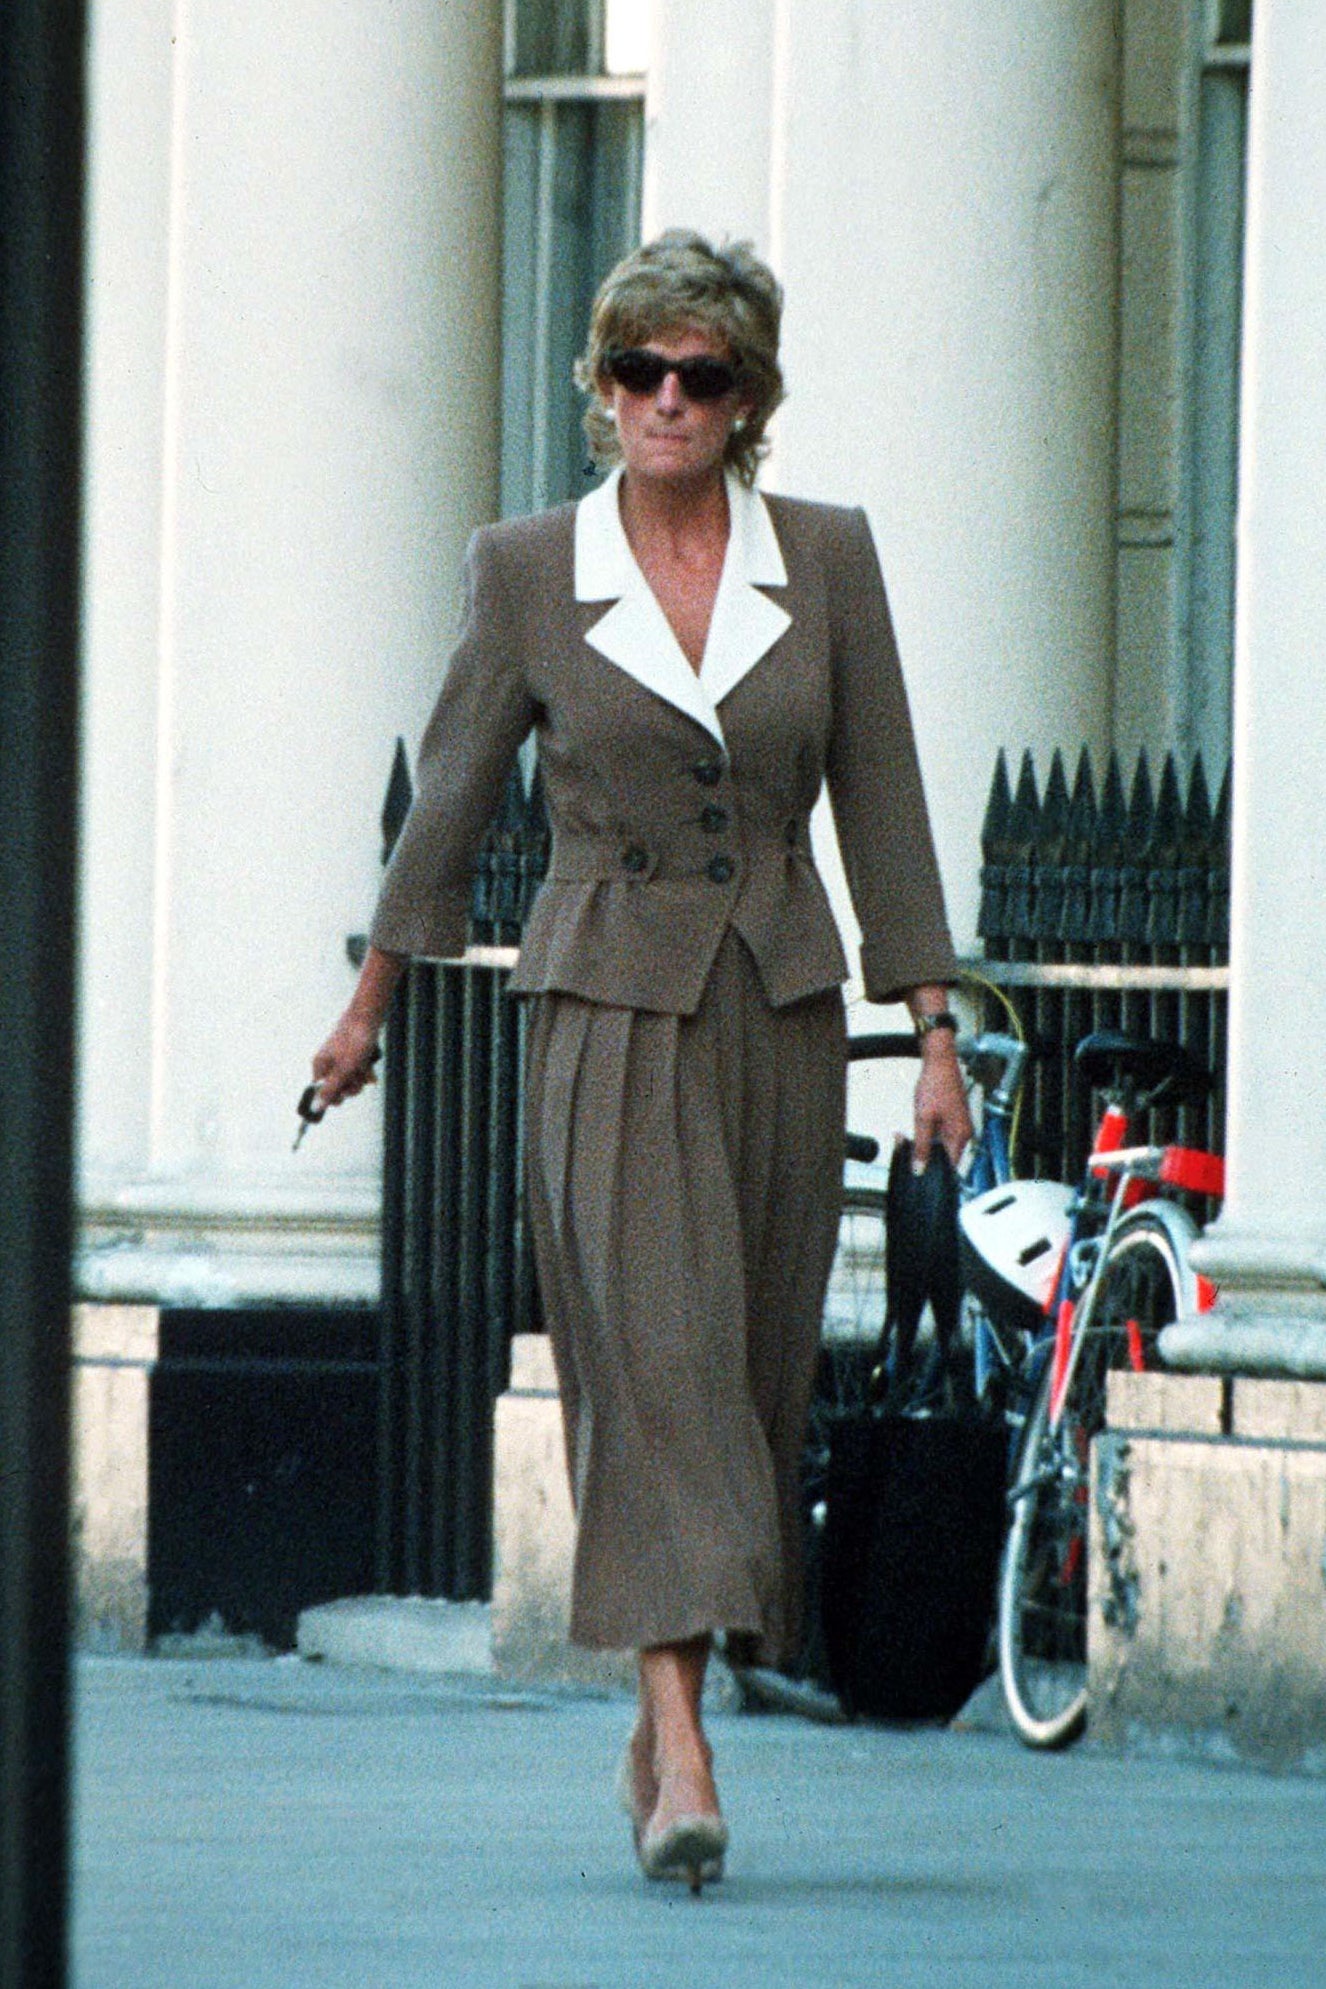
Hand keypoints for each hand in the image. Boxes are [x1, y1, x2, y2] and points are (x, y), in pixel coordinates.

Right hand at [311, 1012, 381, 1111]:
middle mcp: (328, 1063)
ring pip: (352, 1079)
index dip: (335, 1096)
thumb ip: (330, 1089)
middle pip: (339, 1088)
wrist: (368, 1016)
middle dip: (352, 1085)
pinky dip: (365, 1068)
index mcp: (320, 1066)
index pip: (322, 1092)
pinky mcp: (353, 1054)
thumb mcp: (344, 1070)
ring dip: (361, 1076)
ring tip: (365, 1065)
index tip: (345, 1093)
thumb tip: (315, 1107)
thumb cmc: (355, 1041)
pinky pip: (359, 1069)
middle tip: (357, 1076)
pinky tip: (369, 1063)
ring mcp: (341, 1059)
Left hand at [912, 1036, 971, 1170]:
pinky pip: (939, 1133)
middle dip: (925, 1155)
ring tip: (906, 1138)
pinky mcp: (952, 1117)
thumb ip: (922, 1146)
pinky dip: (926, 1133)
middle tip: (906, 1151)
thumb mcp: (924, 1119)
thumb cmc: (936, 1084)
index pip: (950, 1166)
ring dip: (923, 1143)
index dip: (934, 1171)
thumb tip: (920, 1168)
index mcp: (961, 1135)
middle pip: (944, 1155)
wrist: (940, 1060)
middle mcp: (963, 1132)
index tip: (919, 1174)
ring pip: (939, 1144)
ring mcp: (958, 1124)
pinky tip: (915, 1128)